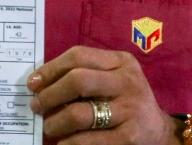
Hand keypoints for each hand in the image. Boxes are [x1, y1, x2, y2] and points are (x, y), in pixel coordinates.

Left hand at [27, 46, 180, 144]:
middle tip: (36, 106)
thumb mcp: (113, 78)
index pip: (79, 56)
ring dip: (56, 122)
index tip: (33, 83)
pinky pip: (90, 139)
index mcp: (121, 61)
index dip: (51, 69)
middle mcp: (128, 81)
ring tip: (48, 127)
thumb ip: (85, 74)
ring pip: (80, 113)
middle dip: (50, 94)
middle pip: (78, 80)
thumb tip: (40, 83)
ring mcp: (130, 109)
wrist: (158, 132)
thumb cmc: (125, 100)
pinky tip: (63, 143)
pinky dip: (70, 142)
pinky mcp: (129, 137)